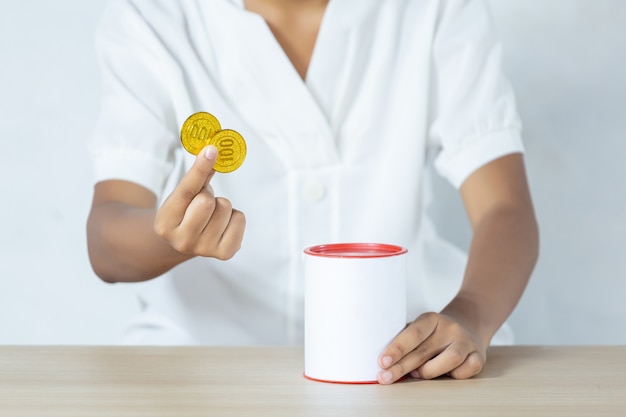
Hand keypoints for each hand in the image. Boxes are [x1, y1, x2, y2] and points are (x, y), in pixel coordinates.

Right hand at [154, 145, 245, 259]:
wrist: (186, 241)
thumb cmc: (186, 212)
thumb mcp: (183, 195)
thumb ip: (197, 176)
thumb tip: (213, 151)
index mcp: (165, 222)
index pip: (186, 191)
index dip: (199, 169)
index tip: (211, 150)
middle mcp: (182, 240)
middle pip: (207, 201)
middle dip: (209, 195)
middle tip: (202, 203)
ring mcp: (204, 249)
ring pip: (225, 208)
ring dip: (222, 206)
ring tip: (212, 215)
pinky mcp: (224, 252)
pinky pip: (240, 219)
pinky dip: (234, 216)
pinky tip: (222, 224)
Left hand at [377, 312, 486, 383]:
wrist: (469, 323)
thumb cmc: (436, 332)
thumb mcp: (420, 328)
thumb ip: (405, 340)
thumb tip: (385, 361)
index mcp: (431, 318)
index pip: (413, 333)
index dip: (397, 348)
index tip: (382, 362)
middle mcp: (449, 328)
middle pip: (425, 350)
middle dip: (402, 367)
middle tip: (386, 377)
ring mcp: (465, 341)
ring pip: (450, 360)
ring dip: (429, 371)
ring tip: (417, 374)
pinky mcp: (479, 355)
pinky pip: (466, 370)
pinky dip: (454, 375)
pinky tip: (445, 374)